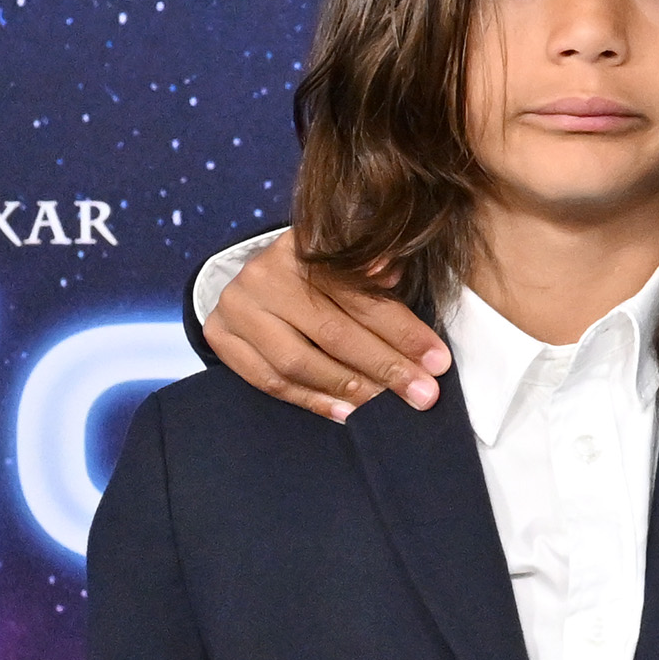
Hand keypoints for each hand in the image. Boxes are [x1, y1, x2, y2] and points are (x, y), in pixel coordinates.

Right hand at [205, 234, 451, 421]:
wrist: (257, 276)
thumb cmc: (321, 273)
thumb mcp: (348, 262)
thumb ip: (374, 271)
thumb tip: (393, 272)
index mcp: (303, 246)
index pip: (359, 296)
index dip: (402, 330)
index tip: (437, 360)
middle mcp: (264, 274)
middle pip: (333, 332)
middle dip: (385, 367)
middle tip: (422, 394)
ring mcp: (237, 307)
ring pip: (298, 361)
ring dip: (348, 389)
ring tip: (385, 405)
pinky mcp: (221, 336)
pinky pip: (269, 380)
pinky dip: (310, 399)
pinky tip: (345, 413)